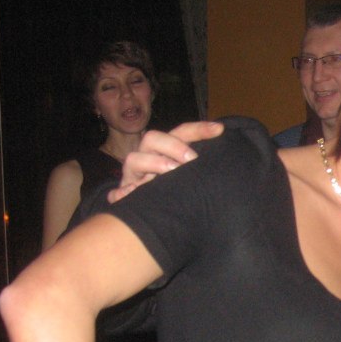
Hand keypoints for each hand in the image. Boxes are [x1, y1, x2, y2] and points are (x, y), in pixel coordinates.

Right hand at [107, 121, 223, 201]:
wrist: (148, 212)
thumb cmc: (175, 188)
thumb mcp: (190, 173)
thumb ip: (203, 164)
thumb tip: (223, 143)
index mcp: (166, 149)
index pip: (180, 132)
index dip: (198, 129)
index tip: (219, 129)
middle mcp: (147, 157)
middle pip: (152, 138)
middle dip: (172, 145)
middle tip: (192, 159)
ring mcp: (133, 175)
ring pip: (133, 160)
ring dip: (153, 163)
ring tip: (171, 171)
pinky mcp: (123, 194)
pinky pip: (117, 193)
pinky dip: (123, 194)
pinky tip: (132, 195)